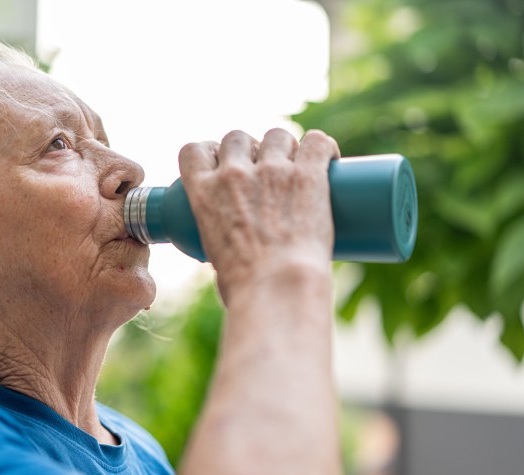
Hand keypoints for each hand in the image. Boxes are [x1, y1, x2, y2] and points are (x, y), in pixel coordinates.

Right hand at [178, 128, 339, 301]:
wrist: (277, 289)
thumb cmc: (245, 288)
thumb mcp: (216, 260)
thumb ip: (224, 245)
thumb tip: (237, 258)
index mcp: (203, 194)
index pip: (194, 151)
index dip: (210, 152)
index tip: (222, 163)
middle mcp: (234, 174)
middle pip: (237, 137)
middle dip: (250, 148)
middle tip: (264, 169)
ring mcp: (272, 171)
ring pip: (277, 135)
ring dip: (286, 146)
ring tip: (297, 166)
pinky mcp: (307, 175)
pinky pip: (316, 142)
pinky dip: (323, 147)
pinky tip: (329, 157)